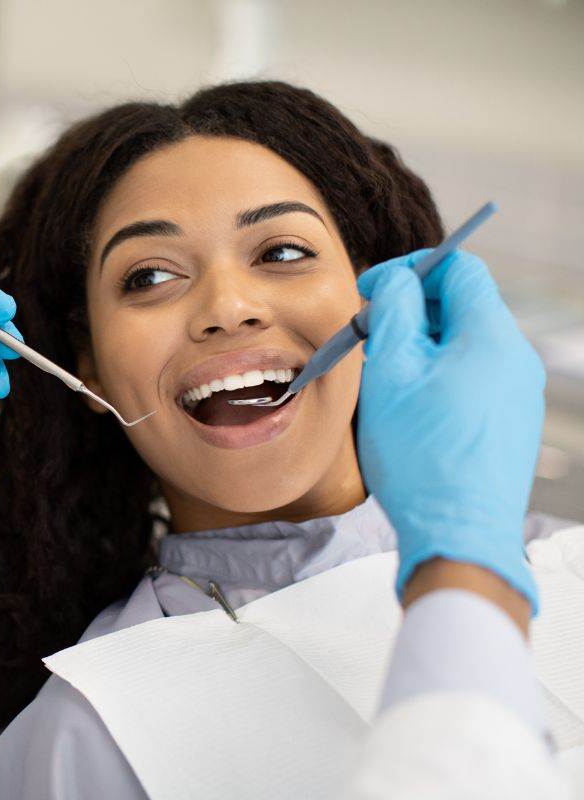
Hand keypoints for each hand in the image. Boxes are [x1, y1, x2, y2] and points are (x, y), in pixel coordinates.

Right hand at [356, 249, 543, 611]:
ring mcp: (518, 393)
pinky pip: (472, 378)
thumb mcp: (391, 371)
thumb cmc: (420, 453)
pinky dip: (436, 376)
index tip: (370, 292)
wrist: (459, 533)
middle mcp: (516, 359)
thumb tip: (396, 280)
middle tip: (367, 336)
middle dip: (409, 311)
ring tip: (381, 378)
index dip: (409, 268)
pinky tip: (406, 408)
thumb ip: (393, 312)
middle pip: (461, 306)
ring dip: (419, 347)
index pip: (458, 268)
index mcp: (492, 336)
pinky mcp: (510, 423)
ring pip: (463, 345)